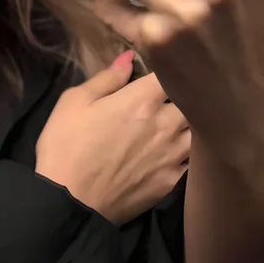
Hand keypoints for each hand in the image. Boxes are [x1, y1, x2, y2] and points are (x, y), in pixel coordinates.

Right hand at [35, 52, 191, 224]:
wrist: (69, 204)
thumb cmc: (65, 147)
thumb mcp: (74, 102)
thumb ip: (106, 78)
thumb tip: (129, 58)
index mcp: (143, 100)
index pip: (172, 73)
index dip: (168, 69)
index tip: (160, 71)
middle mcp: (166, 124)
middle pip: (193, 101)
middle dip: (184, 97)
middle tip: (169, 99)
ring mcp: (173, 155)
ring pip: (197, 131)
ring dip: (189, 125)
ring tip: (175, 125)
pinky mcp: (172, 182)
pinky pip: (191, 161)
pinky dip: (186, 153)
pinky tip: (173, 153)